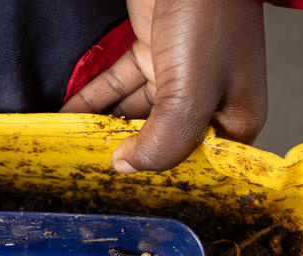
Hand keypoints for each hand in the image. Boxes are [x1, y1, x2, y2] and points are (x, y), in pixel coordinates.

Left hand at [60, 0, 267, 171]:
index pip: (197, 163)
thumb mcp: (191, 95)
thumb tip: (125, 166)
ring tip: (72, 147)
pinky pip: (117, 86)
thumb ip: (163, 142)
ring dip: (104, 128)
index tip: (128, 189)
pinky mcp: (151, 51)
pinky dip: (93, 101)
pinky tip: (68, 117)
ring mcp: (179, 75)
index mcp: (235, 117)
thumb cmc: (208, 19)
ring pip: (135, 114)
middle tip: (91, 170)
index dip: (165, 176)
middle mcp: (208, 100)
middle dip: (129, 154)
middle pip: (162, 140)